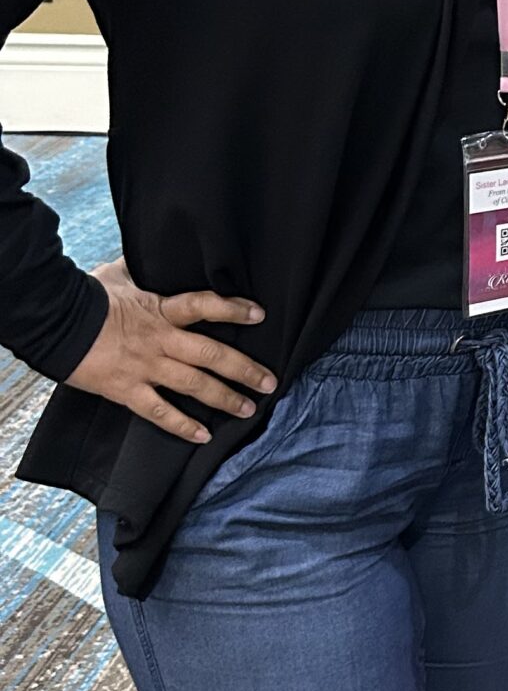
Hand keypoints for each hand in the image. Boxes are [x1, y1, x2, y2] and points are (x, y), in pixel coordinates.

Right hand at [65, 258, 275, 445]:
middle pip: (211, 355)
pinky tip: (203, 436)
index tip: (260, 315)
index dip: (233, 309)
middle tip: (270, 381)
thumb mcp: (117, 275)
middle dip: (244, 369)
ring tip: (249, 408)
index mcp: (160, 310)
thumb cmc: (86, 296)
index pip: (204, 306)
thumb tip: (150, 254)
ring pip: (194, 385)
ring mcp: (145, 367)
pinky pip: (159, 412)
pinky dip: (182, 426)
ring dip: (225, 398)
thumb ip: (141, 271)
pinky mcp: (126, 390)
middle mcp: (160, 340)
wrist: (54, 323)